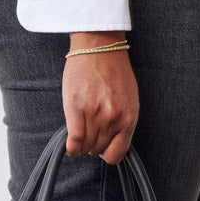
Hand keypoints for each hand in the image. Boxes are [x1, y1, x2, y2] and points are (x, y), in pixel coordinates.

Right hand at [62, 31, 138, 163]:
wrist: (99, 47)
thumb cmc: (114, 70)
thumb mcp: (129, 99)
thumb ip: (123, 121)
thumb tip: (112, 141)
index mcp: (129, 118)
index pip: (117, 153)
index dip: (108, 154)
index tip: (102, 148)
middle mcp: (113, 118)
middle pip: (99, 149)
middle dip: (93, 146)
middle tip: (90, 134)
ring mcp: (94, 114)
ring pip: (86, 146)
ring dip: (82, 144)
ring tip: (81, 132)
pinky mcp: (76, 107)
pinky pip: (74, 139)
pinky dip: (71, 146)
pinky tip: (70, 144)